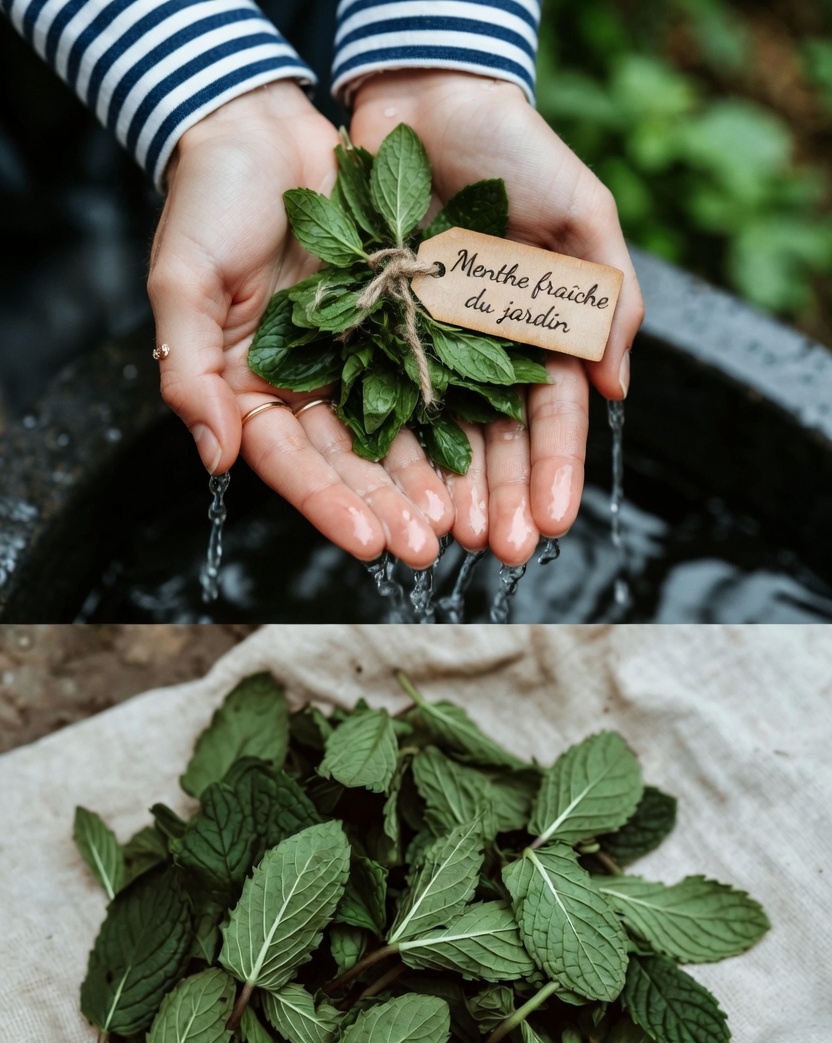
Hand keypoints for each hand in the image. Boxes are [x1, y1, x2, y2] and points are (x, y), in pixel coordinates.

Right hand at [148, 82, 451, 566]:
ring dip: (427, 478)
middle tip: (427, 549)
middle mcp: (306, 388)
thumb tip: (214, 459)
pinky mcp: (398, 327)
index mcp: (250, 391)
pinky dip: (453, 416)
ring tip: (461, 520)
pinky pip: (430, 377)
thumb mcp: (182, 284)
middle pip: (351, 463)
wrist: (262, 128)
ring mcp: (355, 360)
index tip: (368, 544)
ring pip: (396, 433)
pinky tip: (482, 454)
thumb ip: (192, 374)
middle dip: (389, 507)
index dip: (328, 505)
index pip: (291, 464)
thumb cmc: (208, 202)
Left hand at [350, 71, 644, 563]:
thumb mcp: (581, 214)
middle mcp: (483, 355)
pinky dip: (389, 448)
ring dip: (446, 492)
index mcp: (538, 335)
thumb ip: (606, 298)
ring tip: (449, 539)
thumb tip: (619, 388)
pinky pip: (378, 401)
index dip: (554, 471)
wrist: (421, 98)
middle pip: (494, 444)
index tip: (553, 522)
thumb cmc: (513, 147)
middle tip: (499, 551)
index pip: (551, 419)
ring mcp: (426, 349)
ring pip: (437, 436)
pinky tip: (397, 493)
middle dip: (500, 500)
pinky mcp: (370, 336)